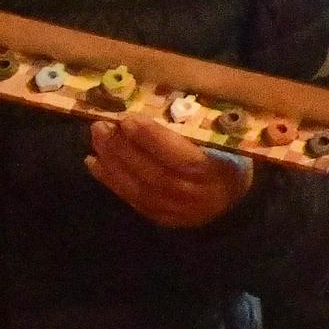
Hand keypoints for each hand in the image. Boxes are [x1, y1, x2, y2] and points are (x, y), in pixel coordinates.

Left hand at [86, 114, 258, 228]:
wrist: (232, 203)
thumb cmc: (228, 162)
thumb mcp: (222, 144)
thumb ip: (194, 132)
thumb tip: (156, 110)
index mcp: (214, 173)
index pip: (180, 157)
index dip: (152, 139)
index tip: (129, 118)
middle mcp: (192, 195)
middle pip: (152, 172)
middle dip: (123, 147)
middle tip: (102, 125)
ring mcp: (174, 210)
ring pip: (137, 187)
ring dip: (112, 161)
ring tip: (97, 138)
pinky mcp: (160, 218)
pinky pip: (131, 198)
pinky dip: (110, 180)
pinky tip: (95, 163)